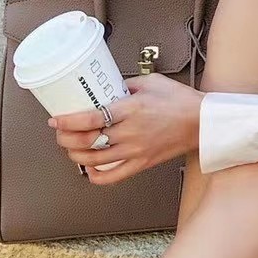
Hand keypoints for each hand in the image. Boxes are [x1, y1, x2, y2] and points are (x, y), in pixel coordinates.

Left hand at [48, 74, 203, 186]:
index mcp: (130, 109)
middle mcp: (130, 132)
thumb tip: (109, 87)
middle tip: (60, 133)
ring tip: (70, 148)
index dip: (68, 121)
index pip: (91, 118)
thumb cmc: (180, 100)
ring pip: (95, 160)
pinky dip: (96, 176)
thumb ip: (126, 84)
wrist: (201, 121)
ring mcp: (135, 151)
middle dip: (66, 138)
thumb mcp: (151, 81)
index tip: (56, 120)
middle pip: (87, 141)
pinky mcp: (142, 163)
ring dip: (76, 155)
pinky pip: (114, 176)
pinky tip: (89, 169)